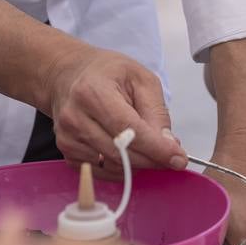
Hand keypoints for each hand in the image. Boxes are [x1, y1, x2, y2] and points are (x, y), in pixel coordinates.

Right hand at [44, 44, 186, 175]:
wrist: (69, 75)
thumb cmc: (107, 73)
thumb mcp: (140, 78)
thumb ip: (156, 111)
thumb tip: (168, 145)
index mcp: (93, 92)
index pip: (127, 129)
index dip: (155, 148)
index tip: (178, 159)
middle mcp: (75, 117)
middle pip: (120, 152)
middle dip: (151, 158)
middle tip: (172, 156)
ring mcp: (67, 138)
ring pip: (112, 165)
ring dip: (137, 163)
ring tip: (148, 146)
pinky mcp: (67, 152)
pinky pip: (101, 172)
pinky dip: (121, 167)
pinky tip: (127, 150)